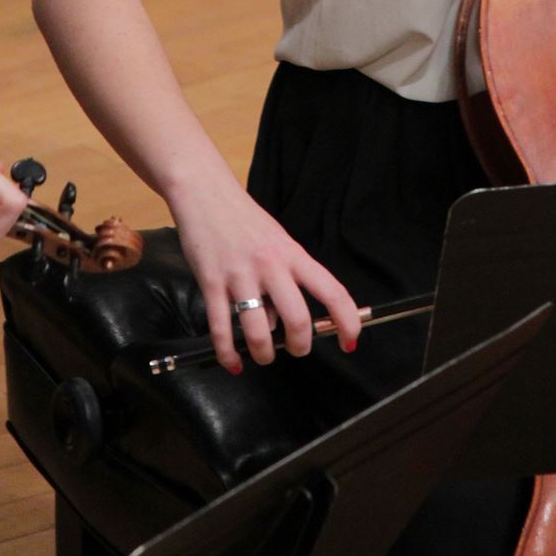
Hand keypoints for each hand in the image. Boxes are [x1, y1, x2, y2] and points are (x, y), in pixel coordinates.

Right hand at [172, 182, 362, 370]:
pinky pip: (221, 329)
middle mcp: (271, 266)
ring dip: (263, 353)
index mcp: (293, 255)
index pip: (332, 291)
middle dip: (301, 345)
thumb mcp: (276, 242)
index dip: (346, 321)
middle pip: (297, 318)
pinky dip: (228, 354)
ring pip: (259, 331)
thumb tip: (279, 324)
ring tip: (262, 356)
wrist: (205, 193)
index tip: (350, 340)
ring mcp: (240, 275)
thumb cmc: (244, 220)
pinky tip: (234, 362)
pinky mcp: (211, 283)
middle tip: (297, 349)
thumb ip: (283, 280)